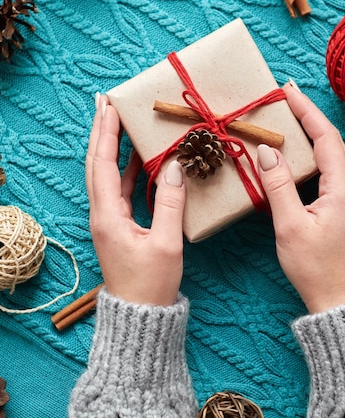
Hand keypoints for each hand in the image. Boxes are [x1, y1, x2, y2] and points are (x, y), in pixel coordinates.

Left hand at [86, 95, 185, 305]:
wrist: (140, 313)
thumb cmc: (151, 284)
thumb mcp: (165, 243)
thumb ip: (169, 203)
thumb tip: (173, 167)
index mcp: (107, 216)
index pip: (102, 164)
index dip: (106, 133)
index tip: (109, 106)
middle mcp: (101, 214)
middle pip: (97, 164)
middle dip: (101, 132)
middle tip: (107, 104)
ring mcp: (108, 219)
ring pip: (106, 175)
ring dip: (112, 147)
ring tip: (121, 122)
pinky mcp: (118, 226)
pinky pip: (119, 189)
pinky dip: (126, 169)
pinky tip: (137, 158)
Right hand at [258, 83, 344, 313]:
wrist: (333, 297)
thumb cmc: (312, 267)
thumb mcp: (290, 226)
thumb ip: (278, 187)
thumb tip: (267, 152)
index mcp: (342, 189)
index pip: (326, 139)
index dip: (307, 112)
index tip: (288, 92)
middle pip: (330, 142)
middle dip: (308, 118)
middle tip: (284, 99)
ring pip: (329, 156)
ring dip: (309, 135)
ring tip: (287, 118)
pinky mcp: (340, 207)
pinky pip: (326, 172)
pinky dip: (309, 156)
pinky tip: (294, 154)